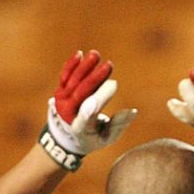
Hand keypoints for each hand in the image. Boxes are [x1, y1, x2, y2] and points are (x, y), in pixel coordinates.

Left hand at [44, 50, 136, 168]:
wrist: (66, 138)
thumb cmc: (93, 138)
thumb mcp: (108, 138)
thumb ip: (119, 125)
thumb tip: (132, 111)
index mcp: (80, 129)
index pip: (86, 117)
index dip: (92, 107)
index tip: (104, 93)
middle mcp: (67, 114)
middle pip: (81, 93)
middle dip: (96, 78)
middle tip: (109, 65)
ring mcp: (62, 102)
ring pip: (73, 82)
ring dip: (85, 67)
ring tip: (96, 54)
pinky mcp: (60, 93)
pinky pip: (65, 77)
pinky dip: (72, 66)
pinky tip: (79, 54)